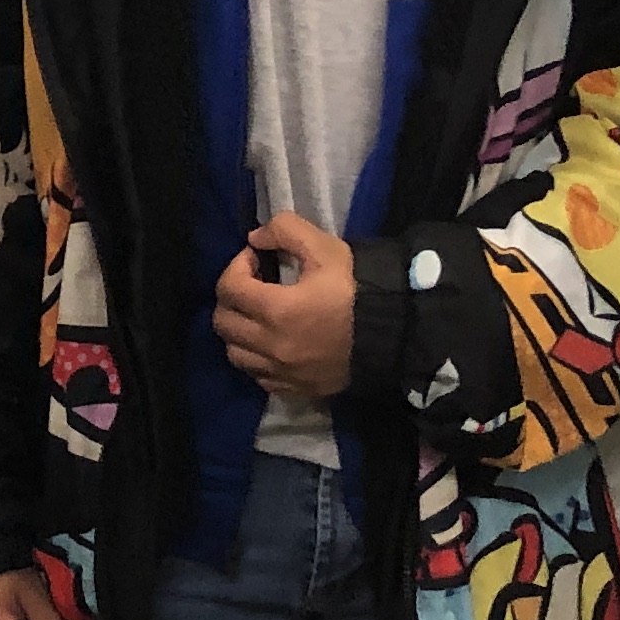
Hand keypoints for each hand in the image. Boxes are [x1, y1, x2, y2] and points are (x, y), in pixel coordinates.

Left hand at [213, 210, 354, 404]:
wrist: (396, 333)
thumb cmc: (359, 289)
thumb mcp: (326, 248)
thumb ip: (285, 230)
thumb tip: (256, 239)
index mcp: (277, 311)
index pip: (229, 287)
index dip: (237, 265)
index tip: (257, 258)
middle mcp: (272, 346)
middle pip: (223, 323)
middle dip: (232, 297)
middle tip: (254, 284)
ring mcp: (283, 372)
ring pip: (235, 353)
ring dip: (239, 330)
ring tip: (259, 314)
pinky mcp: (296, 388)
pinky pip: (258, 376)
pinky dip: (256, 358)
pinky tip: (272, 342)